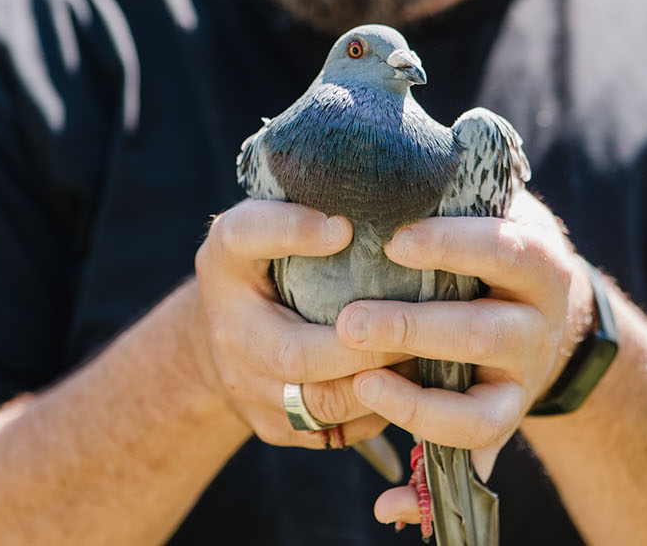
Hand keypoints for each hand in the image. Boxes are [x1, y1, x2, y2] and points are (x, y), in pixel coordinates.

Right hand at [193, 199, 409, 448]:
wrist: (220, 338)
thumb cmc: (258, 268)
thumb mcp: (262, 224)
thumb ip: (292, 216)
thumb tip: (349, 224)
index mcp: (226, 266)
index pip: (248, 239)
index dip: (294, 234)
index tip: (343, 226)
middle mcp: (232, 336)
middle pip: (298, 354)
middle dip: (365, 344)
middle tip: (419, 321)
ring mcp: (253, 393)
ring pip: (323, 405)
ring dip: (380, 383)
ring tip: (426, 355)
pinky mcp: (279, 429)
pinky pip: (336, 430)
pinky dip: (378, 409)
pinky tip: (411, 383)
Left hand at [332, 192, 592, 524]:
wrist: (546, 307)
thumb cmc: (492, 241)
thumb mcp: (493, 203)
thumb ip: (460, 184)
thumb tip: (418, 145)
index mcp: (538, 262)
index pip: (503, 249)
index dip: (452, 246)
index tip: (393, 241)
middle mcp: (538, 326)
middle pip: (483, 334)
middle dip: (415, 329)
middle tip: (349, 321)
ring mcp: (521, 382)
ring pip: (478, 410)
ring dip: (416, 405)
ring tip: (359, 384)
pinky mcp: (500, 424)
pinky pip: (469, 463)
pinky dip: (425, 492)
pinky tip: (384, 504)